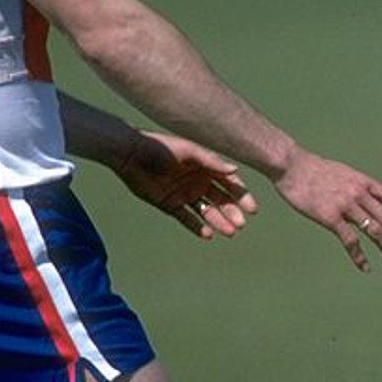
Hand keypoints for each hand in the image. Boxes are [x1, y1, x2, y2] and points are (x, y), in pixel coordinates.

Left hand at [111, 129, 257, 239]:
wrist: (129, 153)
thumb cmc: (160, 147)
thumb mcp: (188, 151)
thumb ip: (211, 161)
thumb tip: (235, 170)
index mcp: (206, 168)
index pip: (230, 184)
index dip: (242, 196)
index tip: (252, 209)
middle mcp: (199, 182)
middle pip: (221, 201)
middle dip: (232, 213)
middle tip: (240, 224)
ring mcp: (185, 194)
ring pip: (207, 212)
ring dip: (219, 222)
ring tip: (229, 232)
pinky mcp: (170, 204)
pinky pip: (188, 219)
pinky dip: (197, 227)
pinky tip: (208, 234)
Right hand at [272, 150, 381, 270]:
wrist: (291, 165)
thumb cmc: (316, 171)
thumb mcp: (346, 175)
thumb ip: (361, 189)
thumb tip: (372, 203)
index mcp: (366, 183)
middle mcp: (360, 194)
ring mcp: (346, 205)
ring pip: (375, 232)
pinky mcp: (330, 217)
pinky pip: (350, 241)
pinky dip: (360, 257)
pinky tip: (366, 267)